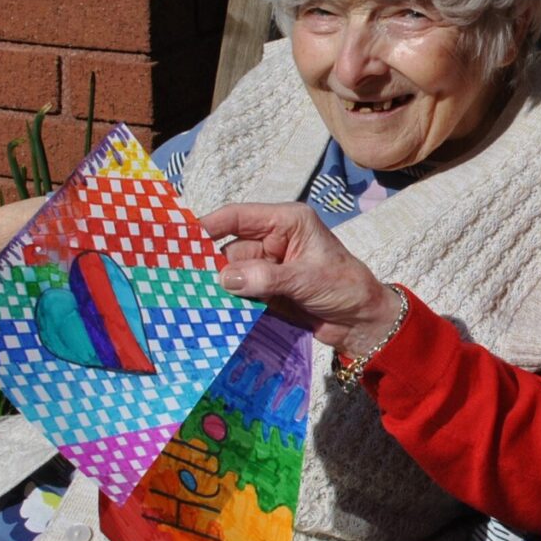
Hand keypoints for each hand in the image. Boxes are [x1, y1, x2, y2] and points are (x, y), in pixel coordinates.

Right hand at [198, 202, 401, 356]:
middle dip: (207, 263)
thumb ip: (267, 278)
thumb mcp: (307, 279)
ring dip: (215, 287)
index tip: (180, 238)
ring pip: (230, 273)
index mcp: (287, 222)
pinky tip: (209, 310)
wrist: (362, 323)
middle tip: (178, 278)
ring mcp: (268, 266)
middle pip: (229, 247)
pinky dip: (226, 301)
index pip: (239, 217)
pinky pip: (238, 292)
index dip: (209, 225)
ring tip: (189, 298)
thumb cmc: (345, 288)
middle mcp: (273, 240)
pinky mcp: (265, 290)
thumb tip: (225, 278)